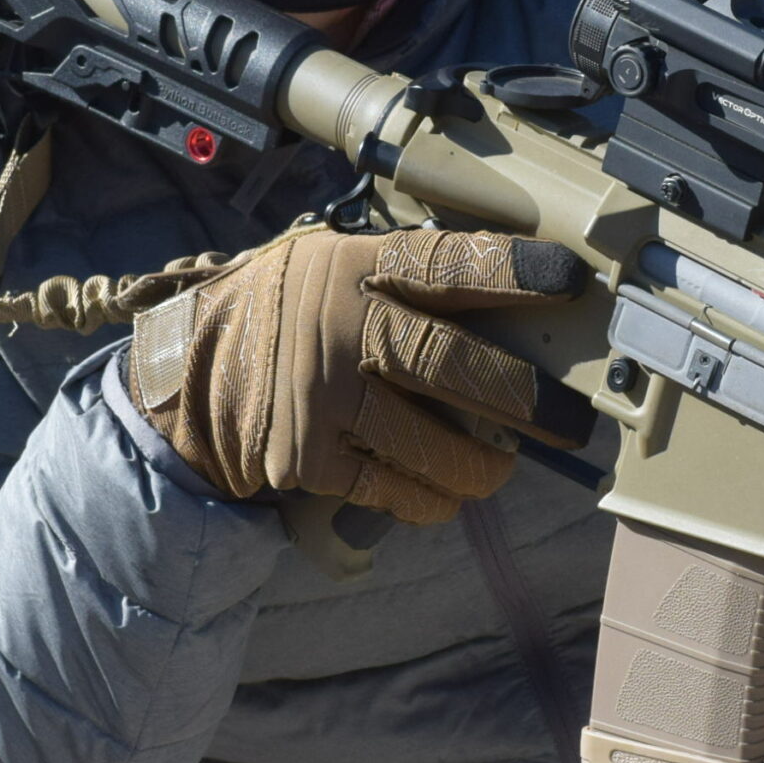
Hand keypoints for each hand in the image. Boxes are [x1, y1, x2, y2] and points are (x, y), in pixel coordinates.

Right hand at [127, 224, 596, 523]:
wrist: (192, 375)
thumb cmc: (292, 316)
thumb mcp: (335, 269)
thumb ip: (404, 284)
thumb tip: (513, 323)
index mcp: (353, 269)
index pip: (444, 264)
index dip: (511, 270)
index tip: (570, 279)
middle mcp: (339, 330)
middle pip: (449, 364)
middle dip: (523, 397)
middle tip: (570, 422)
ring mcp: (321, 398)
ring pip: (430, 444)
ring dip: (482, 468)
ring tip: (501, 469)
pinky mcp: (307, 458)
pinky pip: (393, 489)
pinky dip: (430, 498)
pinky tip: (443, 495)